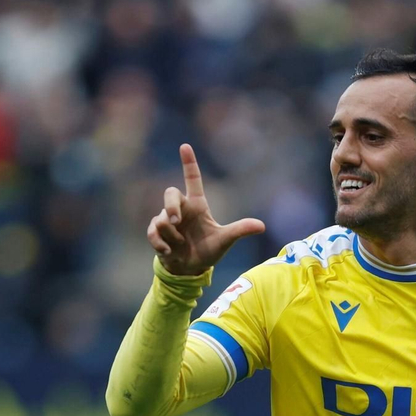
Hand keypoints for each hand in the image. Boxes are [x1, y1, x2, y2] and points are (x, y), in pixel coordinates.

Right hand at [147, 144, 265, 275]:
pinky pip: (153, 232)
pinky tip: (169, 251)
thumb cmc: (208, 250)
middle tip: (175, 221)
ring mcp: (167, 220)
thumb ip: (240, 230)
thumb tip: (262, 226)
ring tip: (180, 245)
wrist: (191, 269)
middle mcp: (181, 209)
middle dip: (170, 206)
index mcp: (197, 205)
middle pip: (170, 193)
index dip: (189, 163)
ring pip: (161, 219)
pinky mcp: (157, 233)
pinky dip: (160, 242)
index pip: (193, 179)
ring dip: (171, 235)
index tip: (185, 146)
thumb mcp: (225, 240)